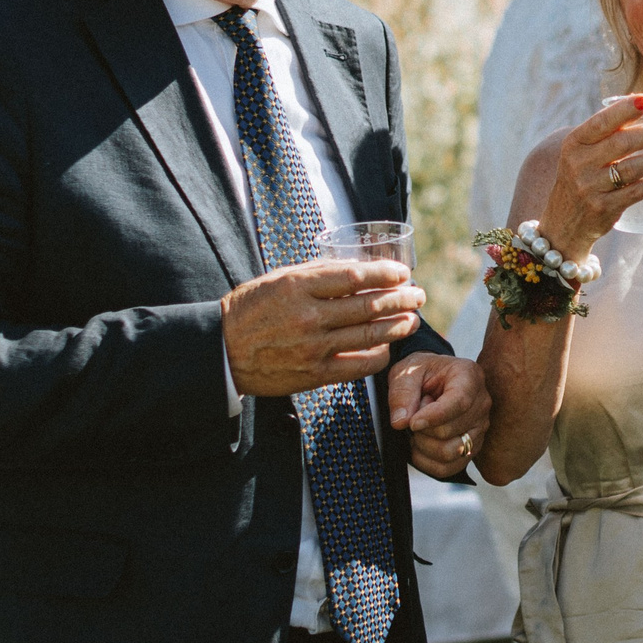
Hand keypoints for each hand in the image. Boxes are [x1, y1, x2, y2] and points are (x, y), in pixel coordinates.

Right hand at [223, 259, 422, 397]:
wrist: (223, 351)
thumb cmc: (251, 309)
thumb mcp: (278, 279)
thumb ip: (316, 274)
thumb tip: (359, 269)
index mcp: (298, 286)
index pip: (355, 277)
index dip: (385, 274)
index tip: (402, 274)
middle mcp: (309, 316)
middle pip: (369, 306)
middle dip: (401, 300)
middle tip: (418, 295)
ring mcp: (313, 347)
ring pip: (369, 335)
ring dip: (398, 327)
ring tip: (413, 320)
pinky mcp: (315, 373)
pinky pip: (359, 365)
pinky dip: (379, 354)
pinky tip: (388, 347)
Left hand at [389, 352, 490, 477]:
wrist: (432, 379)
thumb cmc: (422, 372)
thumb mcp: (407, 371)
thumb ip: (402, 392)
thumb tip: (401, 422)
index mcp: (469, 377)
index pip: (459, 402)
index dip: (434, 417)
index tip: (412, 423)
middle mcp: (481, 403)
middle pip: (451, 431)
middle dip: (422, 429)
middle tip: (414, 416)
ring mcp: (480, 428)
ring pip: (450, 453)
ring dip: (424, 446)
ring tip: (418, 429)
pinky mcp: (472, 448)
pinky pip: (448, 468)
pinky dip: (427, 462)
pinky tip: (421, 444)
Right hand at [540, 95, 642, 255]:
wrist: (563, 222)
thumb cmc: (581, 176)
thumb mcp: (580, 152)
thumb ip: (604, 133)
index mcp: (574, 143)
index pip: (600, 123)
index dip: (624, 111)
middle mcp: (579, 164)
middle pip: (621, 143)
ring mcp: (591, 188)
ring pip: (632, 168)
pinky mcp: (604, 208)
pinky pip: (637, 192)